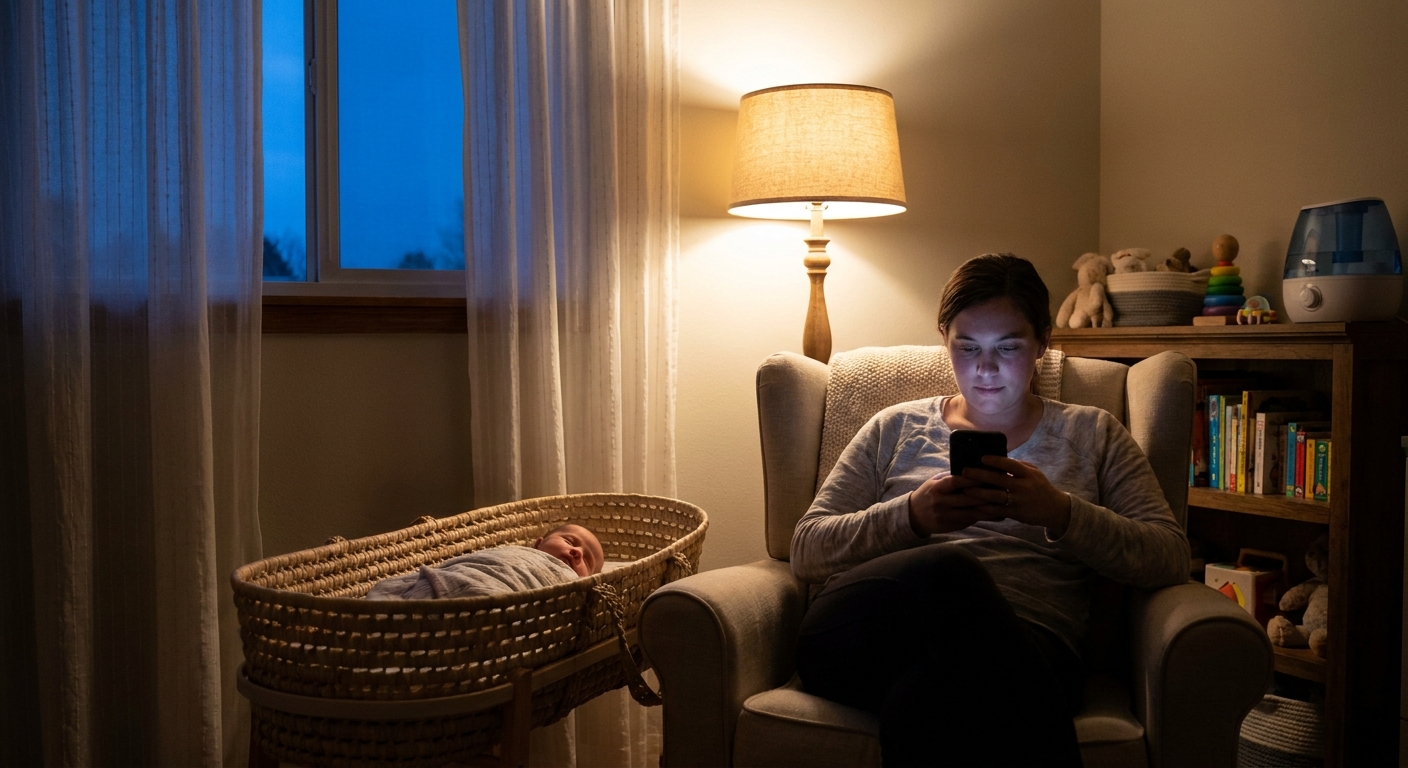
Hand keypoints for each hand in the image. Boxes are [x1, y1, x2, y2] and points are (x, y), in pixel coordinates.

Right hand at [907, 472, 1008, 536]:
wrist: (913, 516)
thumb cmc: (929, 494)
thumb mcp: (935, 482)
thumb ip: (952, 478)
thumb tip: (975, 470)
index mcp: (937, 488)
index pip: (956, 482)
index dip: (972, 479)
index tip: (988, 475)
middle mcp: (940, 503)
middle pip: (967, 499)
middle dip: (986, 494)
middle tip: (1003, 489)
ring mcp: (945, 516)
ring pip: (971, 513)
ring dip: (989, 508)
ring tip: (1004, 503)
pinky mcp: (950, 527)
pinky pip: (970, 522)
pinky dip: (983, 517)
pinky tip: (996, 514)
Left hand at [958, 456, 1072, 536]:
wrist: (1055, 509)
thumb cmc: (1040, 487)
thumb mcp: (1034, 473)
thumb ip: (1018, 466)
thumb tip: (999, 457)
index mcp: (1028, 474)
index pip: (1010, 465)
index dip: (995, 461)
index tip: (982, 458)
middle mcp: (1024, 487)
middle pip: (999, 480)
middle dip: (980, 475)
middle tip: (965, 472)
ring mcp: (1019, 501)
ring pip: (995, 496)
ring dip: (979, 493)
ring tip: (965, 490)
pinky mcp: (1016, 514)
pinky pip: (998, 511)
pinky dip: (985, 508)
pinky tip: (974, 505)